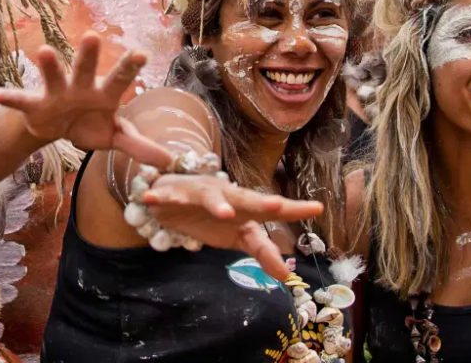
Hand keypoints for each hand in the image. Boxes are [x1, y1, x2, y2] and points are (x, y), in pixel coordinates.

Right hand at [0, 33, 174, 168]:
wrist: (58, 129)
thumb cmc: (91, 125)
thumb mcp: (114, 137)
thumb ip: (138, 145)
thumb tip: (170, 161)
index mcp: (104, 94)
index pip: (120, 79)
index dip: (129, 67)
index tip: (141, 53)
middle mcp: (80, 87)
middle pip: (86, 69)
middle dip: (88, 55)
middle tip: (93, 36)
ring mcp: (56, 93)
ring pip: (53, 76)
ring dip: (49, 65)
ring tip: (43, 51)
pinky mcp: (34, 104)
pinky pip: (19, 100)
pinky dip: (6, 97)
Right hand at [141, 174, 322, 280]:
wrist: (176, 193)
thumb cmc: (213, 215)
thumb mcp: (238, 235)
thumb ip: (262, 252)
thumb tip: (287, 277)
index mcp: (244, 208)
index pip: (272, 209)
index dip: (294, 209)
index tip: (317, 208)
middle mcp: (225, 196)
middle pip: (245, 198)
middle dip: (259, 202)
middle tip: (275, 207)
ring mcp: (199, 192)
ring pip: (209, 196)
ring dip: (216, 202)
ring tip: (225, 212)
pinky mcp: (174, 194)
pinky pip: (167, 197)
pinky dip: (160, 198)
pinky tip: (152, 200)